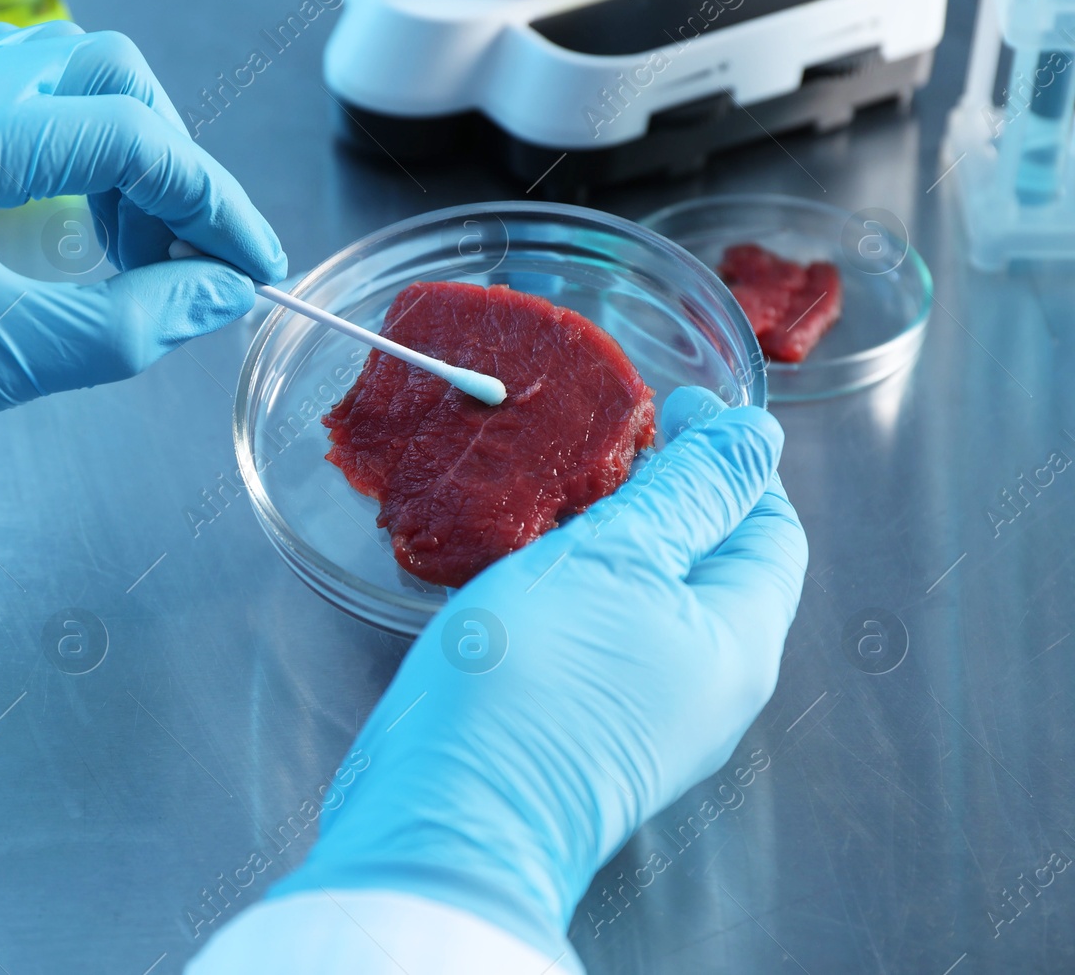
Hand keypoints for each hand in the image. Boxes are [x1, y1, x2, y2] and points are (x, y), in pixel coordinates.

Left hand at [0, 22, 285, 558]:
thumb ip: (131, 324)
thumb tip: (224, 294)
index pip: (128, 135)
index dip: (211, 202)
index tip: (253, 269)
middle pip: (101, 70)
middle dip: (167, 158)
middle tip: (181, 256)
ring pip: (53, 74)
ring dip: (114, 147)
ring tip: (127, 248)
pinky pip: (3, 103)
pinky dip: (59, 151)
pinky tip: (65, 227)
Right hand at [268, 388, 807, 956]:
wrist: (449, 815)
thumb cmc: (534, 680)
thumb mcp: (617, 557)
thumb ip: (691, 491)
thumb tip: (758, 436)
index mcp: (741, 639)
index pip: (771, 527)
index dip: (733, 457)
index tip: (677, 405)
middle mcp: (710, 685)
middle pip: (715, 565)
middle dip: (674, 494)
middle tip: (611, 441)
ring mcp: (649, 715)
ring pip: (655, 601)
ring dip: (621, 539)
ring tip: (566, 493)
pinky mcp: (588, 729)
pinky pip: (609, 637)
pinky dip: (586, 587)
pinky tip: (534, 566)